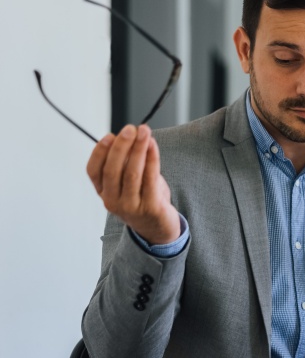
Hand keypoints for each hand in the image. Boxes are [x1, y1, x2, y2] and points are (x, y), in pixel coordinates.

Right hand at [86, 124, 179, 244]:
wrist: (158, 228)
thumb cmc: (143, 198)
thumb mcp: (128, 182)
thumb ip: (125, 163)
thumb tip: (127, 136)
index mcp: (103, 192)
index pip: (93, 171)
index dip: (99, 152)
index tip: (109, 135)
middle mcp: (112, 201)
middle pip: (112, 170)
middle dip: (121, 146)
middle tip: (130, 129)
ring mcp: (130, 206)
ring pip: (131, 173)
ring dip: (138, 149)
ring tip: (144, 132)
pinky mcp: (150, 208)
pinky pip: (150, 179)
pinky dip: (151, 159)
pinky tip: (153, 146)